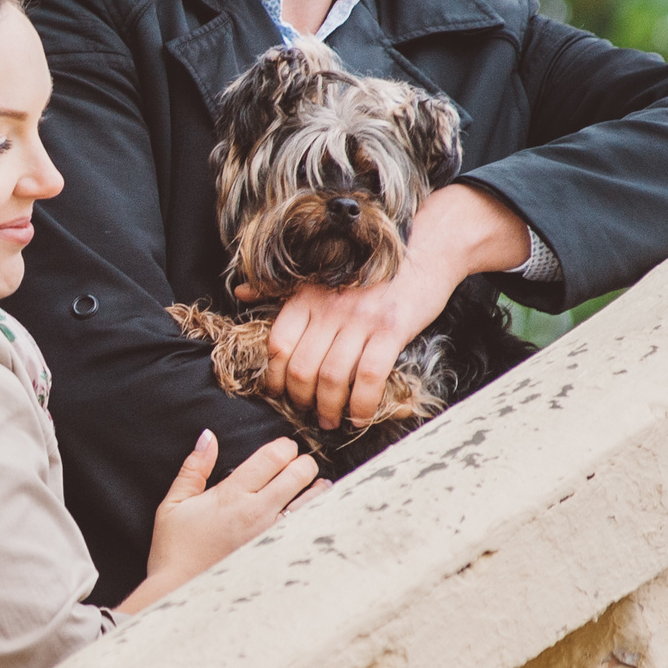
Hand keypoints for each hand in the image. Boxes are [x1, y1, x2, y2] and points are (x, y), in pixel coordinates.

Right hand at [116, 433, 318, 614]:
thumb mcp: (174, 504)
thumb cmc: (175, 549)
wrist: (182, 593)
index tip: (283, 448)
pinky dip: (315, 514)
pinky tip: (312, 511)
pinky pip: (310, 526)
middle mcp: (258, 513)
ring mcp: (273, 535)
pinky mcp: (281, 553)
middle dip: (303, 462)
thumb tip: (208, 437)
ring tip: (311, 484)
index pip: (274, 456)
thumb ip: (194, 468)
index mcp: (232, 495)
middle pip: (301, 472)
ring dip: (316, 487)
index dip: (285, 446)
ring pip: (314, 499)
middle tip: (297, 464)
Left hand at [240, 183, 527, 430]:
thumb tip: (241, 293)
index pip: (278, 344)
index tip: (280, 394)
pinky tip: (359, 416)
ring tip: (330, 421)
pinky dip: (361, 404)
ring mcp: (360, 318)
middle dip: (301, 400)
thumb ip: (280, 287)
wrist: (427, 246)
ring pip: (332, 377)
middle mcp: (329, 306)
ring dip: (328, 408)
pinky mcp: (391, 329)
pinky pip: (368, 377)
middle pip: (301, 367)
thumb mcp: (322, 271)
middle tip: (307, 413)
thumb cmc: (372, 267)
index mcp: (307, 294)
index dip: (274, 377)